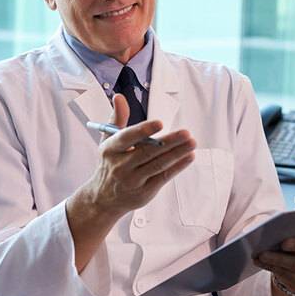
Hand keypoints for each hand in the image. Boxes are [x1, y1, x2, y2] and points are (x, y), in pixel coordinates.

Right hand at [82, 93, 195, 219]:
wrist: (103, 199)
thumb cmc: (109, 164)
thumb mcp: (107, 142)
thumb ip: (116, 118)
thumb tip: (119, 96)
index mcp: (110, 150)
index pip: (126, 138)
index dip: (143, 130)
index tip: (159, 123)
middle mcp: (120, 166)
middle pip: (147, 152)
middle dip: (169, 142)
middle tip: (186, 132)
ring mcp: (132, 181)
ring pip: (158, 165)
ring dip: (177, 153)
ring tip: (192, 142)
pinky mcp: (144, 192)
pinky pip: (163, 177)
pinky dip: (177, 167)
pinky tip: (189, 157)